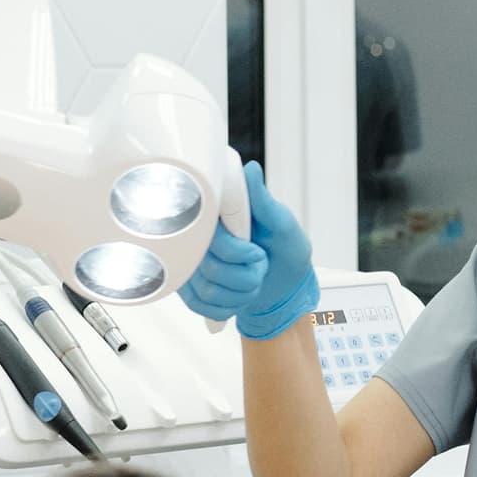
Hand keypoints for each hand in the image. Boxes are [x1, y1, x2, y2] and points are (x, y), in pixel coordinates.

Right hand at [179, 160, 321, 340]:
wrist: (286, 284)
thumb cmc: (285, 250)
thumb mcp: (282, 223)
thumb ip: (263, 200)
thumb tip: (251, 170)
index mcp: (216, 216)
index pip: (210, 235)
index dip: (235, 251)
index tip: (256, 253)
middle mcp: (198, 238)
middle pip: (210, 267)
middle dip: (247, 275)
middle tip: (259, 263)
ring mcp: (191, 263)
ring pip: (209, 289)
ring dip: (241, 292)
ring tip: (252, 278)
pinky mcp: (190, 288)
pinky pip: (202, 305)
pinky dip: (229, 306)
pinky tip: (239, 294)